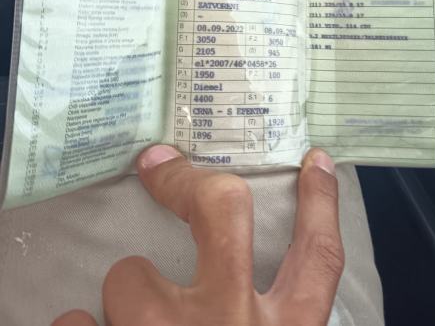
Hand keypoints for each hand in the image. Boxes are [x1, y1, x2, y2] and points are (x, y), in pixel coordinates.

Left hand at [52, 146, 343, 325]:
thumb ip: (269, 312)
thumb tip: (248, 269)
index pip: (319, 258)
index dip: (320, 204)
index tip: (315, 161)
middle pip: (223, 215)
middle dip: (190, 185)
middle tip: (159, 168)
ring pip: (132, 277)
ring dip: (126, 290)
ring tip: (128, 311)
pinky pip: (78, 325)